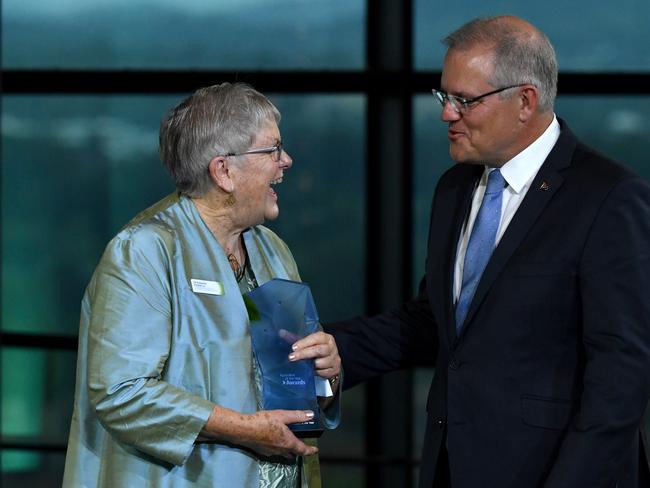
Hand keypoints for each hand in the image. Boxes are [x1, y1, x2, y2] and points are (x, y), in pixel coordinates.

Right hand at [202, 406, 317, 458]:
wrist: (243, 430)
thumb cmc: (263, 422)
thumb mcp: (282, 415)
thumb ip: (297, 416)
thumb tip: (311, 415)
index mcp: (288, 442)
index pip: (303, 450)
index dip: (310, 451)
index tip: (315, 450)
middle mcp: (280, 450)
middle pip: (293, 453)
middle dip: (299, 451)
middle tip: (302, 446)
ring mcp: (271, 452)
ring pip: (283, 454)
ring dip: (288, 450)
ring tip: (290, 444)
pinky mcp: (262, 451)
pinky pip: (274, 452)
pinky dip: (278, 448)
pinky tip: (274, 441)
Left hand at [289, 331, 340, 380]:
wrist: (330, 360)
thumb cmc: (316, 349)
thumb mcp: (308, 342)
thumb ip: (295, 338)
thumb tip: (280, 332)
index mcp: (326, 338)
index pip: (316, 338)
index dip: (305, 342)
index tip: (293, 347)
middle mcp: (332, 347)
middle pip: (319, 350)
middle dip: (304, 354)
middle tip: (291, 357)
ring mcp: (335, 359)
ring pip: (321, 363)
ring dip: (310, 365)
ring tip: (303, 365)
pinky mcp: (335, 369)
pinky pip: (324, 372)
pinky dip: (316, 372)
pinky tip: (311, 371)